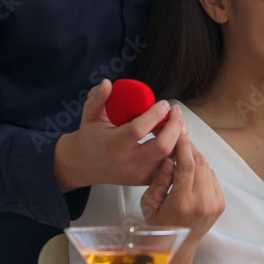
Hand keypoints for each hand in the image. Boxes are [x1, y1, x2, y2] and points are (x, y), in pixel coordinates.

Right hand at [54, 80, 182, 191]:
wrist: (85, 165)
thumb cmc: (91, 138)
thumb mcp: (89, 116)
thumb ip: (97, 98)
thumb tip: (108, 83)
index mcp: (112, 144)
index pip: (138, 130)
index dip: (155, 115)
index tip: (164, 103)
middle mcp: (127, 162)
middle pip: (162, 147)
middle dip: (175, 127)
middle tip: (175, 112)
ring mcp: (138, 174)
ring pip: (169, 158)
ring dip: (178, 139)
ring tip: (176, 124)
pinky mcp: (145, 180)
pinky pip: (168, 168)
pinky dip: (174, 153)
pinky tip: (173, 139)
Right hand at [140, 132, 224, 243]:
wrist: (177, 248)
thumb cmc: (158, 225)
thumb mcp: (149, 203)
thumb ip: (159, 179)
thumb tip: (170, 159)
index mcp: (183, 202)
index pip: (188, 164)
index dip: (184, 144)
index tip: (180, 130)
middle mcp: (202, 202)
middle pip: (200, 163)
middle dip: (190, 147)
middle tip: (180, 138)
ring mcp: (214, 204)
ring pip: (207, 168)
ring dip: (196, 158)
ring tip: (183, 154)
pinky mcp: (220, 204)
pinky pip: (212, 178)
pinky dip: (203, 170)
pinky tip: (191, 171)